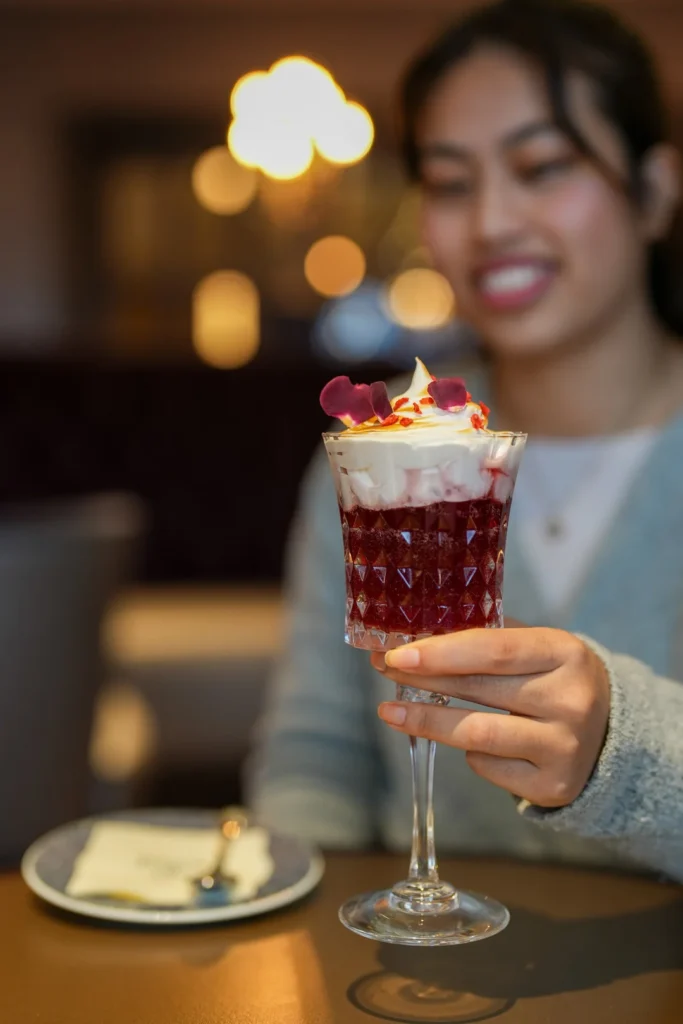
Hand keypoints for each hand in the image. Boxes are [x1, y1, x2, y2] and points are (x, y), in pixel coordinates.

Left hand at [372, 628, 609, 808]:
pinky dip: (469, 752)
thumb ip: (486, 638)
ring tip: (391, 711)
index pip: (494, 650)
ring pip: (477, 735)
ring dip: (427, 720)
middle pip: (480, 691)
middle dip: (424, 680)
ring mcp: (565, 747)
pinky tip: (463, 741)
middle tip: (384, 670)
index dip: (441, 651)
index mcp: (565, 653)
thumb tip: (414, 636)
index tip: (397, 652)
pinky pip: (489, 766)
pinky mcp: (554, 785)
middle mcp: (570, 701)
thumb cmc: (554, 679)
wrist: (610, 733)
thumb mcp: (537, 647)